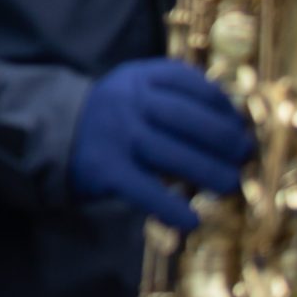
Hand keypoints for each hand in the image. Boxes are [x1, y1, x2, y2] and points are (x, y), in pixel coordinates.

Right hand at [69, 58, 254, 230]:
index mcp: (138, 77)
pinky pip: (145, 189)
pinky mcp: (105, 168)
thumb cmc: (113, 117)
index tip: (239, 124)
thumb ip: (176, 98)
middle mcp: (126, 100)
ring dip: (209, 172)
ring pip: (171, 153)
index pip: (188, 82)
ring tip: (230, 184)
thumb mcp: (136, 92)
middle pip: (186, 118)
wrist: (53, 135)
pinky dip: (171, 207)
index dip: (221, 103)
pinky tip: (192, 220)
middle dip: (223, 138)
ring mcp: (115, 134)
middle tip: (243, 156)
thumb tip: (235, 128)